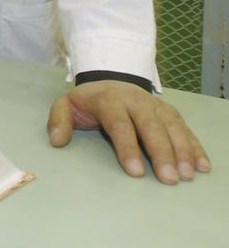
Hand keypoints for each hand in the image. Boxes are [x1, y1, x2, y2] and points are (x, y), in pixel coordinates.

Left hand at [47, 80, 210, 183]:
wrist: (108, 79)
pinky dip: (194, 146)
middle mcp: (136, 101)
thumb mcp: (66, 105)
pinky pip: (184, 128)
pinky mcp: (169, 112)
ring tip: (187, 174)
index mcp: (109, 100)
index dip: (128, 148)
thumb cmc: (88, 101)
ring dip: (182, 151)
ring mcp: (155, 106)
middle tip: (169, 178)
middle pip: (151, 127)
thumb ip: (59, 120)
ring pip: (172, 127)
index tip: (135, 172)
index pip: (120, 125)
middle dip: (161, 154)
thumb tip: (57, 140)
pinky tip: (201, 165)